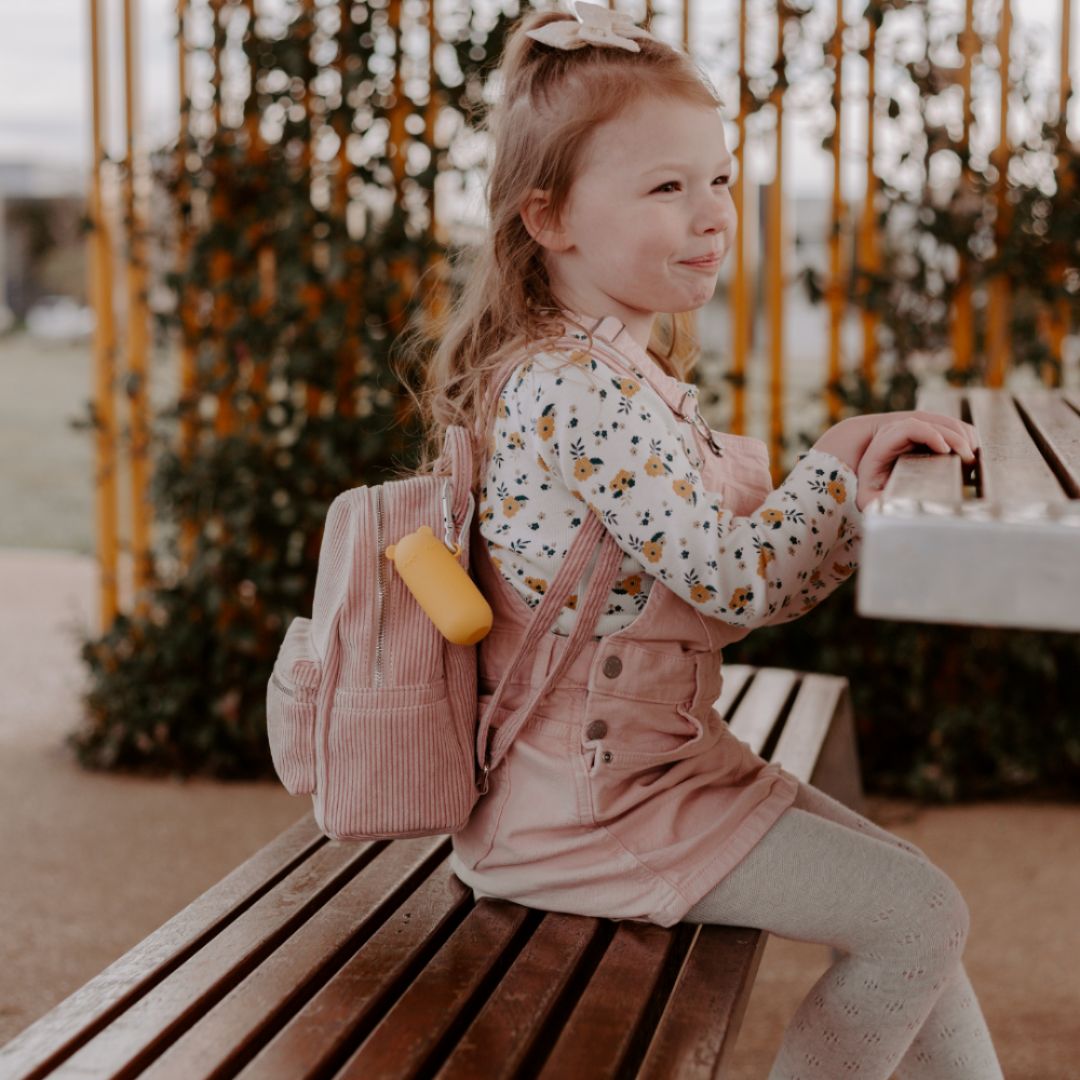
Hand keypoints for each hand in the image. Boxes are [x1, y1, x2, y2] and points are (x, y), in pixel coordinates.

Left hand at [854, 416, 977, 511]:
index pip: (909, 427)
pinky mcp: (928, 431)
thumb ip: (874, 503)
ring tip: (970, 460)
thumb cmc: (870, 487)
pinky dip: (964, 437)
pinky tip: (970, 455)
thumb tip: (886, 507)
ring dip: (963, 437)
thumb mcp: (867, 496)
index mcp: (884, 444)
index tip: (946, 451)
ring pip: (945, 422)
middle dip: (954, 438)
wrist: (871, 472)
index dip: (931, 434)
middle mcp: (900, 430)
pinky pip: (951, 427)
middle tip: (967, 460)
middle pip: (933, 422)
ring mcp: (915, 428)